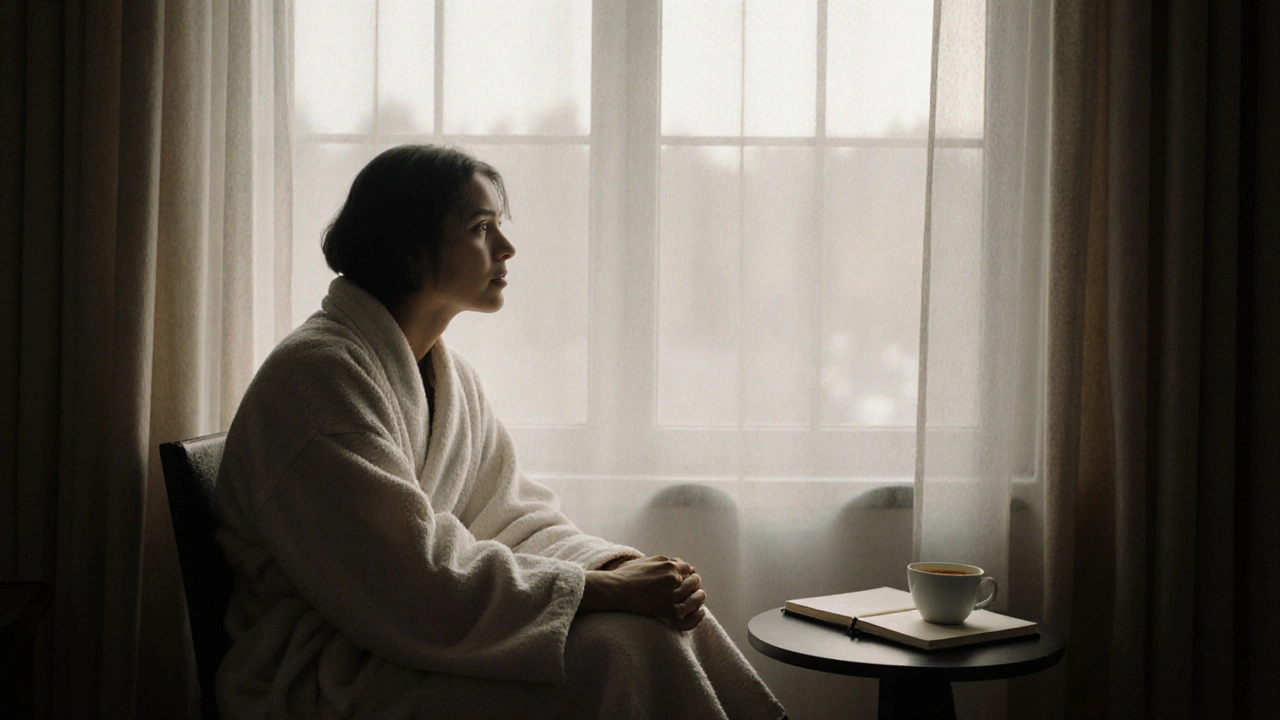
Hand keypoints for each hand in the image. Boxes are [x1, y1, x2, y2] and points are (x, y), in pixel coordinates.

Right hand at [580, 555, 707, 630]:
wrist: (614, 590)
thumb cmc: (626, 575)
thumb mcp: (646, 560)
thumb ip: (664, 561)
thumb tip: (678, 563)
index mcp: (669, 565)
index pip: (687, 568)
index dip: (688, 574)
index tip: (687, 578)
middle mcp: (673, 578)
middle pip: (693, 582)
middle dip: (694, 585)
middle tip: (694, 589)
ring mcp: (672, 595)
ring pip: (694, 597)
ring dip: (699, 598)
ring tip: (700, 598)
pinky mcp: (668, 610)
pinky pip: (688, 614)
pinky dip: (697, 615)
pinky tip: (700, 613)